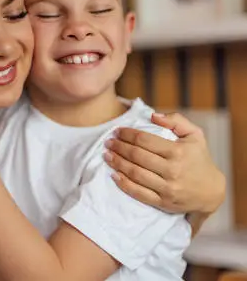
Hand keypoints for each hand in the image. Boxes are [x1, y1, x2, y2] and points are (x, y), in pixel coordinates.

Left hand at [105, 112, 225, 213]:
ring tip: (107, 155)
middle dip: (119, 147)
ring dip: (117, 163)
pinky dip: (124, 184)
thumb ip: (176, 120)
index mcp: (178, 152)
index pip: (144, 140)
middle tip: (108, 142)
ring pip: (135, 173)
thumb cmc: (199, 158)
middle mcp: (172, 170)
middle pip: (136, 156)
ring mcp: (168, 188)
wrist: (211, 191)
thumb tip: (153, 115)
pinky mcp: (163, 203)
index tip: (117, 131)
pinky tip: (114, 175)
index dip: (127, 134)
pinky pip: (139, 193)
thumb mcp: (195, 135)